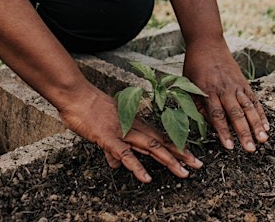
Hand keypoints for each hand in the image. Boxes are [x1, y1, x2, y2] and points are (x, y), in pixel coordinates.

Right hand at [58, 85, 202, 182]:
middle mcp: (134, 128)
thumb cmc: (90, 110)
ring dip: (168, 160)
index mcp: (136, 124)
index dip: (177, 147)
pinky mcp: (109, 138)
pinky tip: (146, 178)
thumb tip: (115, 164)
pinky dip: (137, 167)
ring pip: (151, 147)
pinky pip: (125, 154)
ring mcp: (123, 132)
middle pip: (162, 143)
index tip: (191, 156)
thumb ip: (112, 149)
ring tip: (183, 172)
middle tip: (198, 165)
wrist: (77, 96)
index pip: (161, 137)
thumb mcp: (105, 131)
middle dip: (181, 155)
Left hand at [183, 40, 269, 151]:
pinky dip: (260, 113)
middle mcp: (224, 89)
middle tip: (251, 149)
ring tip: (263, 140)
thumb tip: (205, 124)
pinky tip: (266, 126)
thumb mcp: (187, 85)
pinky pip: (254, 100)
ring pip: (248, 108)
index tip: (229, 147)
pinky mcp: (243, 83)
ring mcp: (236, 86)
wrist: (207, 43)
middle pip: (235, 114)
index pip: (216, 115)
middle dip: (244, 133)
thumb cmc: (194, 66)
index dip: (223, 132)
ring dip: (256, 125)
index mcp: (207, 91)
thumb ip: (196, 105)